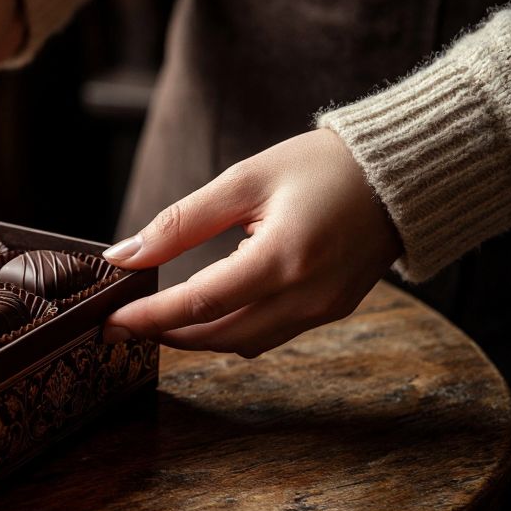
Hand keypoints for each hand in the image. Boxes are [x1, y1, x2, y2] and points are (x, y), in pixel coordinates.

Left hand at [101, 129, 402, 356]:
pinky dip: (231, 330)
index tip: (109, 323)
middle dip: (164, 335)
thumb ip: (181, 222)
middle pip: (218, 336)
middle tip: (120, 325)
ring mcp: (323, 309)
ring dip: (196, 337)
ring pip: (243, 343)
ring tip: (155, 319)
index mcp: (283, 258)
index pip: (199, 303)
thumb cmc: (321, 167)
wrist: (401, 173)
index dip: (148, 318)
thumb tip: (125, 254)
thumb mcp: (244, 181)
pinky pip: (270, 335)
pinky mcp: (332, 310)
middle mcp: (306, 295)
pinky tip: (205, 312)